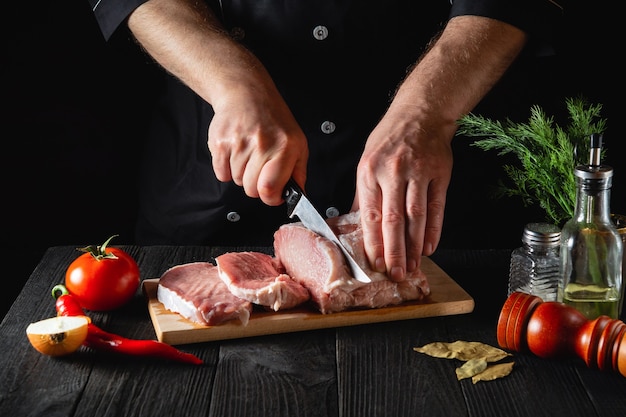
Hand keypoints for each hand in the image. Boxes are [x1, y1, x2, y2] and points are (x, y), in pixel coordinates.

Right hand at [208, 80, 308, 205]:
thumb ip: (298, 172)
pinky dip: (227, 169)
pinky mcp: (220, 142)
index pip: (270, 188)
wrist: (247, 93)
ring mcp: (238, 143)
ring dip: (241, 173)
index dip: (270, 198)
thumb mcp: (297, 142)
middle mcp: (262, 144)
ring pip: (236, 181)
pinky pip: (221, 174)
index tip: (272, 194)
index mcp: (284, 147)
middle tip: (259, 167)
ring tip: (248, 153)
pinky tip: (235, 152)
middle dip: (255, 185)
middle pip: (251, 189)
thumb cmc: (273, 120)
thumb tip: (299, 195)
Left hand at [353, 103, 453, 281]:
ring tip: (414, 265)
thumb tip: (354, 223)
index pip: (370, 214)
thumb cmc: (389, 139)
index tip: (375, 263)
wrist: (420, 113)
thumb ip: (363, 195)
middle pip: (394, 219)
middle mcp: (393, 172)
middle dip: (394, 250)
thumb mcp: (367, 161)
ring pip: (416, 216)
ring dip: (415, 245)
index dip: (373, 242)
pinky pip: (437, 207)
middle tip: (395, 273)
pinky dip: (434, 229)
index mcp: (370, 171)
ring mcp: (418, 172)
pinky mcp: (439, 173)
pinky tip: (431, 247)